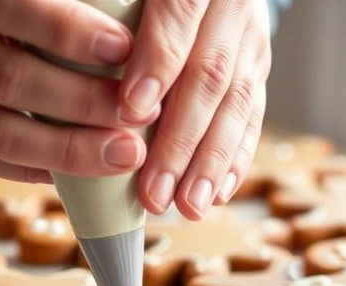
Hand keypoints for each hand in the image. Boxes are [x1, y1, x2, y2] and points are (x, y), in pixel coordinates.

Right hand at [0, 0, 158, 182]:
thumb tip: (123, 37)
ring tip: (122, 153)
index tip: (126, 50)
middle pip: (8, 78)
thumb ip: (39, 2)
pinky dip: (31, 166)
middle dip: (83, 102)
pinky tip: (74, 171)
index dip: (70, 34)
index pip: (9, 8)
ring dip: (67, 148)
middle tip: (140, 114)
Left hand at [120, 0, 271, 219]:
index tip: (131, 108)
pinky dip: (234, 159)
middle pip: (209, 75)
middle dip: (180, 139)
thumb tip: (86, 84)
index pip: (179, 13)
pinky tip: (217, 194)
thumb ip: (110, 19)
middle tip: (154, 190)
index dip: (158, 62)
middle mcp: (231, 7)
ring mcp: (251, 40)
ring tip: (187, 206)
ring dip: (209, 163)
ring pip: (236, 104)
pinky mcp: (259, 68)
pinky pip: (252, 116)